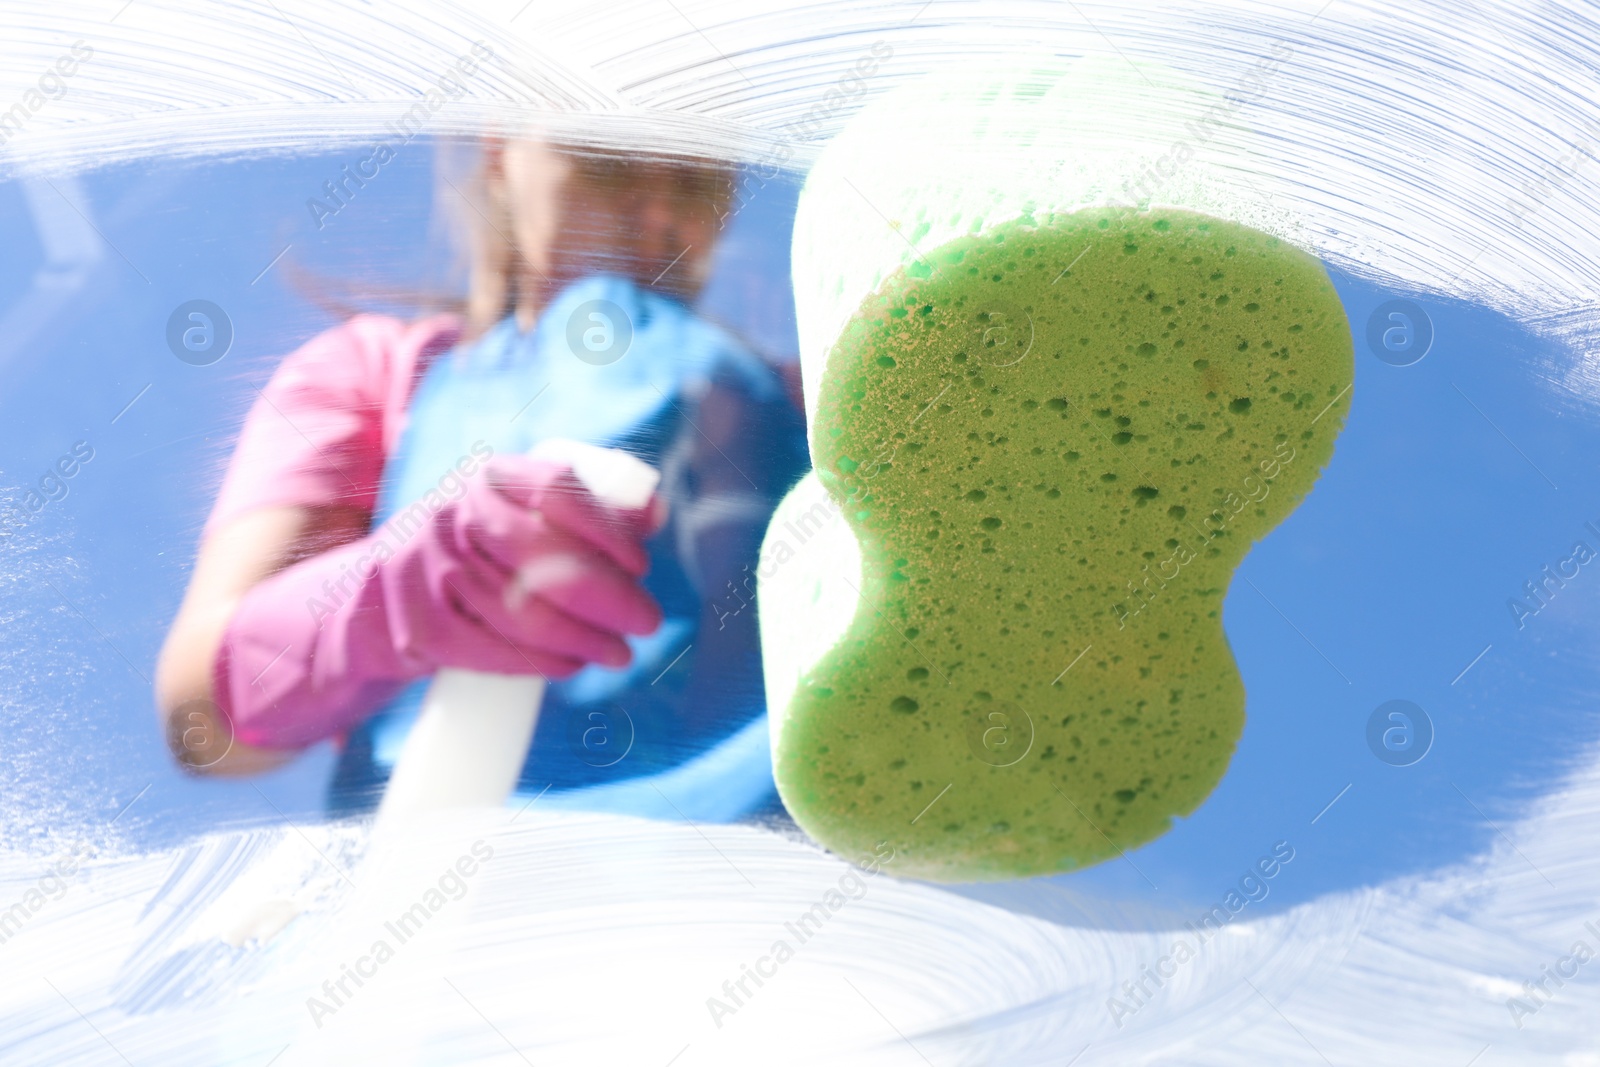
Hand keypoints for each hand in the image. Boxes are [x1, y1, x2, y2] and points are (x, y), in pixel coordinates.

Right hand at [212, 447, 663, 748]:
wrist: (356, 606)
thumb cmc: (463, 558)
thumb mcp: (507, 517)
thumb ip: (578, 509)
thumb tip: (652, 511)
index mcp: (486, 478)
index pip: (558, 487)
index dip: (609, 528)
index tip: (641, 563)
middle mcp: (453, 515)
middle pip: (547, 555)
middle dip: (611, 595)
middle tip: (648, 622)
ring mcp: (429, 572)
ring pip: (525, 609)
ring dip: (587, 637)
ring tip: (622, 653)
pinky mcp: (418, 628)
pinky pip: (493, 648)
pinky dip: (543, 660)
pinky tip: (573, 664)